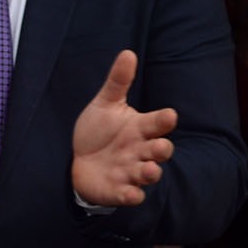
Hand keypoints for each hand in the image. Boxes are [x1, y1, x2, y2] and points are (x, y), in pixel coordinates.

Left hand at [71, 50, 176, 207]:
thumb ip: (118, 82)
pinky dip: (132, 195)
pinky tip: (132, 194)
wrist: (77, 161)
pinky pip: (130, 194)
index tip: (169, 116)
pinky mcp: (119, 190)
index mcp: (140, 128)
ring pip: (149, 173)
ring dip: (151, 173)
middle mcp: (140, 150)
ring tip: (150, 171)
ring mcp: (130, 171)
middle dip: (162, 150)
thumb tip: (127, 52)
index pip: (158, 123)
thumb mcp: (105, 105)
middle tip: (160, 148)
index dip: (164, 120)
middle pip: (160, 150)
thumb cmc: (97, 131)